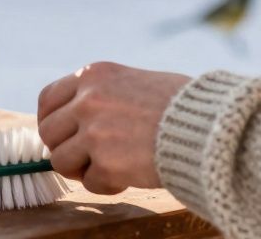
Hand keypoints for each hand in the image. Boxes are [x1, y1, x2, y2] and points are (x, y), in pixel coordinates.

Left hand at [36, 62, 189, 193]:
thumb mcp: (134, 82)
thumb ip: (102, 95)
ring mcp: (94, 131)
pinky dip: (106, 184)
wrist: (212, 128)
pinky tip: (129, 176)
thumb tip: (72, 120)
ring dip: (83, 169)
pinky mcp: (107, 162)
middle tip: (86, 158)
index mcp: (93, 75)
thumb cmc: (182, 106)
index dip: (50, 122)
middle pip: (48, 132)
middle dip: (64, 149)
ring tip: (111, 167)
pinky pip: (89, 182)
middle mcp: (88, 99)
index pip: (48, 99)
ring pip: (61, 160)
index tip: (62, 135)